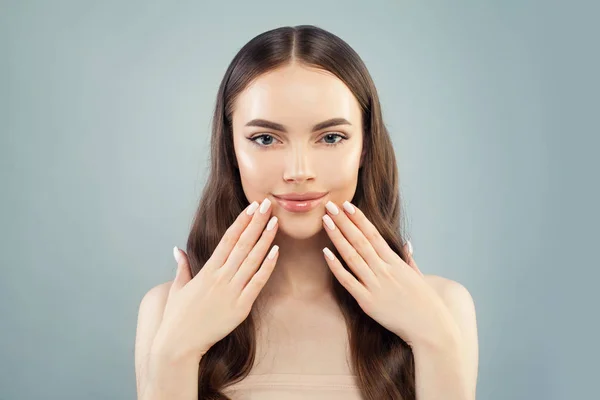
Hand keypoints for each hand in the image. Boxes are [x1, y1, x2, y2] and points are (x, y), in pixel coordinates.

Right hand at [152, 198, 279, 360]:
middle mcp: (220, 277)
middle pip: (243, 244)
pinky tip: (276, 251)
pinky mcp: (241, 307)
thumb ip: (182, 267)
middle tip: (268, 205)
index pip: (228, 239)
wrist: (179, 344)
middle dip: (256, 222)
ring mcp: (232, 291)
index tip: (251, 207)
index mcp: (207, 270)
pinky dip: (267, 266)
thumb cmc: (177, 317)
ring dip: (265, 239)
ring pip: (253, 259)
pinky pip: (257, 282)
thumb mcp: (177, 288)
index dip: (241, 221)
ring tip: (274, 222)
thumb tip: (177, 249)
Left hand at [321, 200, 459, 348]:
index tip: (347, 205)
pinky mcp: (368, 301)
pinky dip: (336, 266)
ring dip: (338, 237)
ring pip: (352, 256)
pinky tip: (326, 252)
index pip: (373, 234)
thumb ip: (409, 260)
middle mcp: (384, 270)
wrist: (431, 327)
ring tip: (326, 221)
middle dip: (344, 222)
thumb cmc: (426, 303)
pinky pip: (348, 281)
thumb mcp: (418, 276)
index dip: (359, 219)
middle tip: (330, 205)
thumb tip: (407, 243)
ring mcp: (375, 285)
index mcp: (396, 262)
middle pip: (360, 240)